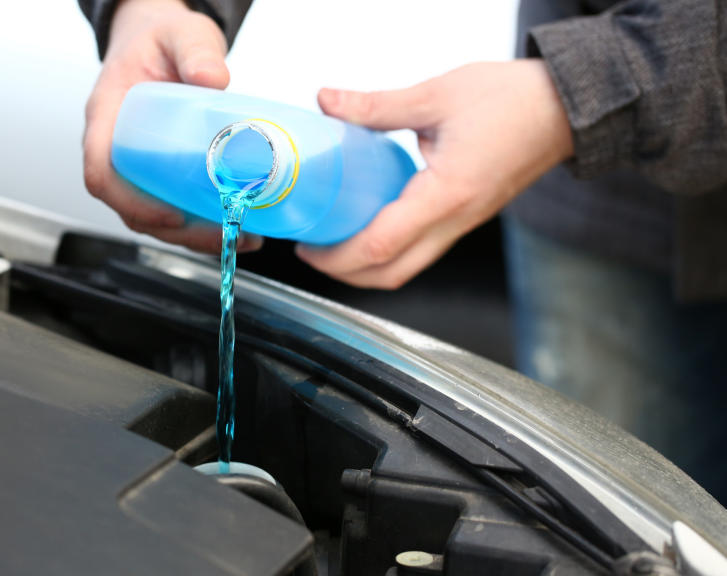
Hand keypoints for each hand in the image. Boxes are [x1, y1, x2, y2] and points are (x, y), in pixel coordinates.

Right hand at [82, 0, 262, 252]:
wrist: (161, 39)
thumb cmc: (159, 38)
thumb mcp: (180, 34)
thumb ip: (196, 51)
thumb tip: (214, 79)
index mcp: (106, 116)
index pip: (101, 174)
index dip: (131, 203)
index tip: (170, 217)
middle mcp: (115, 147)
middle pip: (132, 208)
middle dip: (177, 232)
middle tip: (223, 233)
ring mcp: (136, 164)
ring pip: (154, 216)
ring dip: (194, 236)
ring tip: (241, 237)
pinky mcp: (159, 172)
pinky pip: (173, 206)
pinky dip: (202, 223)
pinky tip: (239, 225)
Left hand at [295, 60, 572, 288]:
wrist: (565, 108)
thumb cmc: (514, 100)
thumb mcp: (437, 95)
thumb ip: (376, 105)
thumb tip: (328, 101)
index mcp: (447, 194)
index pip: (381, 245)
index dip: (336, 255)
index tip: (308, 245)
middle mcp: (456, 220)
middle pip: (391, 274)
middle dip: (345, 273)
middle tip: (312, 251)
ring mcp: (462, 225)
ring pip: (407, 268)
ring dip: (366, 267)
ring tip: (333, 242)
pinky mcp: (464, 219)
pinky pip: (421, 251)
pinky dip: (388, 251)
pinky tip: (367, 225)